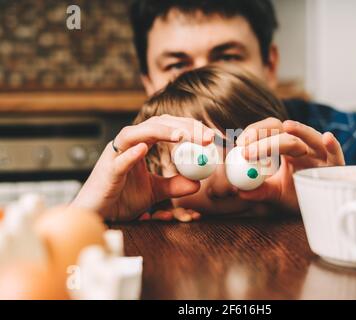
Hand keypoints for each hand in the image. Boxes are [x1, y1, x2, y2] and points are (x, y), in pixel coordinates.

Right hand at [71, 115, 213, 220]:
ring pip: (136, 134)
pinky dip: (130, 154)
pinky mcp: (106, 171)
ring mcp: (115, 155)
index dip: (190, 128)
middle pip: (156, 125)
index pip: (168, 127)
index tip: (211, 136)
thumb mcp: (154, 192)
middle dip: (183, 127)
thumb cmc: (121, 199)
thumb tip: (197, 183)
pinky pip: (119, 160)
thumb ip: (174, 185)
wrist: (99, 216)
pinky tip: (144, 149)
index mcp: (140, 145)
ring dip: (160, 132)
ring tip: (182, 136)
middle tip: (206, 136)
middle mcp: (128, 144)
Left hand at [235, 118, 344, 212]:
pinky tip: (327, 138)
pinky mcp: (337, 165)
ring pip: (311, 137)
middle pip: (286, 135)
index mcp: (288, 146)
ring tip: (288, 126)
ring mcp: (322, 153)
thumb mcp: (276, 192)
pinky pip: (336, 154)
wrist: (320, 209)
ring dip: (300, 130)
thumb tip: (238, 190)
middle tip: (247, 151)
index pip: (271, 129)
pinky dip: (333, 146)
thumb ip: (259, 190)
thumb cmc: (298, 195)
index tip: (240, 144)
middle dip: (266, 141)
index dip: (256, 132)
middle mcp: (305, 145)